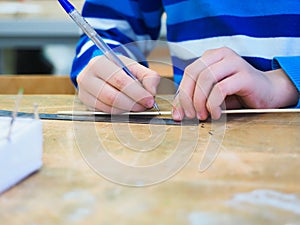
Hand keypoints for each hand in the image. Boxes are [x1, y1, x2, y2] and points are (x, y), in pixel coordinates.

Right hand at [77, 55, 159, 112]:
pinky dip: (120, 113)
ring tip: (138, 106)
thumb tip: (151, 92)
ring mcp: (84, 92)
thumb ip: (148, 77)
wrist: (101, 72)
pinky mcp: (86, 104)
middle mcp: (87, 77)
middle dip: (133, 103)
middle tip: (145, 105)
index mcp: (99, 63)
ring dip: (127, 110)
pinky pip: (105, 113)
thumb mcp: (134, 67)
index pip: (119, 80)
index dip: (137, 92)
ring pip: (108, 107)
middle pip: (112, 96)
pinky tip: (127, 109)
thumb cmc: (119, 69)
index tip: (149, 100)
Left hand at [172, 47, 298, 120]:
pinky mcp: (245, 75)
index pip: (188, 73)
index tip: (179, 113)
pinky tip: (216, 113)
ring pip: (206, 79)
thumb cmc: (237, 94)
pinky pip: (221, 89)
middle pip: (194, 74)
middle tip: (191, 115)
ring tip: (204, 115)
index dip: (181, 94)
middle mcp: (221, 55)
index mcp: (211, 57)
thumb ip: (194, 99)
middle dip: (188, 98)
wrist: (268, 93)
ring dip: (200, 101)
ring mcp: (234, 62)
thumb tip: (176, 113)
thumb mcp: (210, 95)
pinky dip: (214, 104)